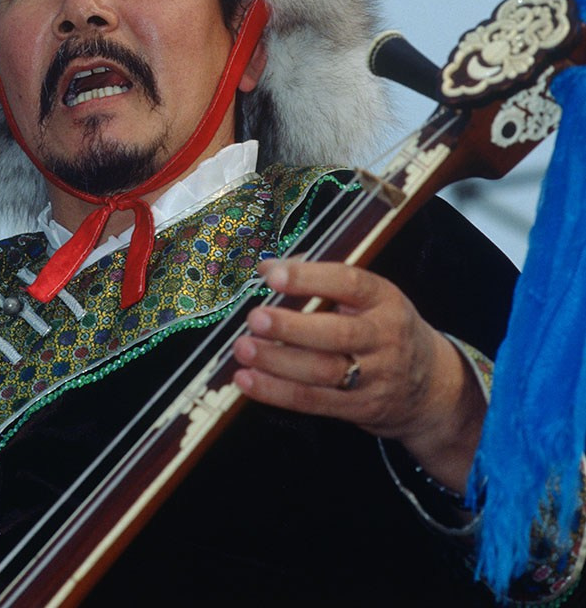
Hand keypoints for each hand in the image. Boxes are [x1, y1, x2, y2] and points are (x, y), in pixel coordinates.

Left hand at [232, 257, 485, 492]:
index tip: (272, 274)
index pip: (348, 282)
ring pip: (322, 371)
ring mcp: (374, 376)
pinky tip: (248, 380)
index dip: (308, 277)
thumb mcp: (373, 298)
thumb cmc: (387, 329)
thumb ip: (326, 281)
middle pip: (336, 334)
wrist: (432, 387)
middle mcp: (383, 337)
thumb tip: (271, 268)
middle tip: (255, 318)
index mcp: (385, 299)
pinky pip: (313, 401)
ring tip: (243, 349)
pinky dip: (277, 392)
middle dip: (291, 327)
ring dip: (276, 361)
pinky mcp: (358, 408)